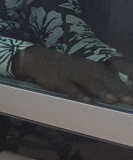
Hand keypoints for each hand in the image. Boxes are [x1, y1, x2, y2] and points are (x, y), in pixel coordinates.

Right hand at [16, 46, 132, 104]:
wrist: (36, 58)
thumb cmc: (61, 66)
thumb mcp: (79, 68)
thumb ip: (93, 76)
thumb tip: (110, 89)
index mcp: (89, 66)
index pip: (110, 75)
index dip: (122, 85)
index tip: (132, 96)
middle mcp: (83, 68)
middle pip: (103, 79)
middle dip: (117, 89)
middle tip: (129, 101)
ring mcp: (70, 74)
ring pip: (88, 82)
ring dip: (101, 91)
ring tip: (112, 100)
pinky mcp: (57, 80)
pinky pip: (69, 87)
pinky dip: (78, 94)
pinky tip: (87, 101)